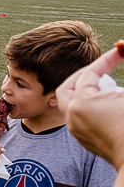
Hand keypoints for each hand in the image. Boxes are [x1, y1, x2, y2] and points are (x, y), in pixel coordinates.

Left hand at [57, 46, 123, 166]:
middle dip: (84, 75)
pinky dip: (90, 106)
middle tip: (102, 69)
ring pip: (71, 103)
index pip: (89, 73)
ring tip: (108, 87)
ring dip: (86, 91)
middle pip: (67, 88)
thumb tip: (122, 47)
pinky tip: (110, 105)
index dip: (106, 59)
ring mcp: (76, 129)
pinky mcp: (84, 139)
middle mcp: (72, 116)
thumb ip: (115, 74)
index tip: (120, 52)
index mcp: (81, 103)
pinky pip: (80, 117)